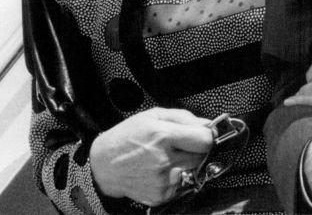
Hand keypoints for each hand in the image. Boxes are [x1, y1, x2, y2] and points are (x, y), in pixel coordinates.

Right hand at [88, 107, 213, 206]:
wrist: (103, 166)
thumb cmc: (127, 136)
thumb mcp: (153, 115)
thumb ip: (184, 117)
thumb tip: (208, 124)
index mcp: (164, 136)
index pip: (205, 140)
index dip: (208, 136)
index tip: (204, 135)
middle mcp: (165, 160)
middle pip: (202, 156)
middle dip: (197, 149)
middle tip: (183, 145)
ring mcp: (163, 181)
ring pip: (194, 170)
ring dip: (188, 164)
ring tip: (170, 157)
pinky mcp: (160, 195)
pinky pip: (182, 184)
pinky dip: (177, 177)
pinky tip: (162, 170)